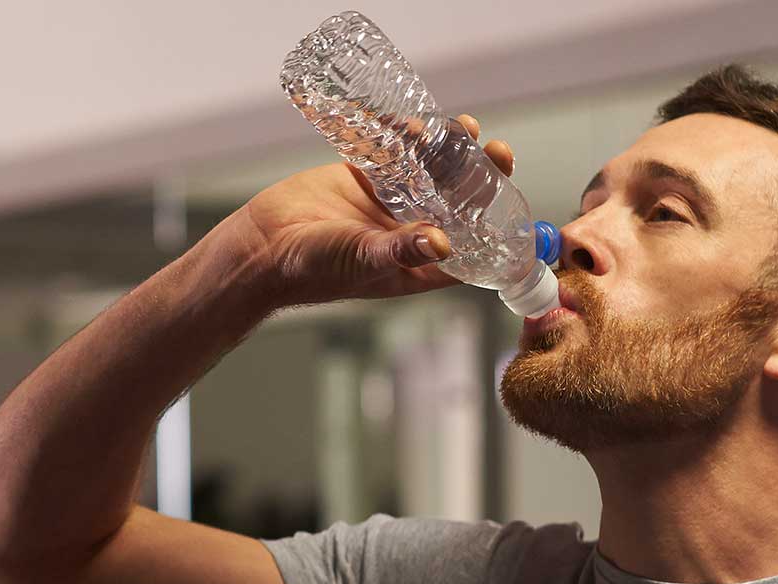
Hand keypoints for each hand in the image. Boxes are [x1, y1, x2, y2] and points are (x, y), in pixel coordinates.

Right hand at [216, 114, 515, 307]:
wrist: (263, 245)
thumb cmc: (313, 268)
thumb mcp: (364, 259)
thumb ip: (403, 249)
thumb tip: (442, 242)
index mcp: (419, 264)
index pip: (472, 247)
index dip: (497, 225)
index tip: (514, 199)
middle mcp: (409, 232)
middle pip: (458, 202)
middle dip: (480, 176)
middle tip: (496, 151)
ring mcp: (388, 203)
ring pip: (431, 173)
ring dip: (449, 151)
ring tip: (464, 126)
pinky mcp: (364, 177)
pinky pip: (395, 154)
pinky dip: (407, 136)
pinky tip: (420, 121)